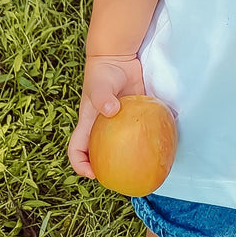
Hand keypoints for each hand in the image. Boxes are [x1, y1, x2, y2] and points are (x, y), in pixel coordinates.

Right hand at [69, 54, 146, 179]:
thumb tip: (112, 110)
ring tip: (143, 169)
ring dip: (128, 159)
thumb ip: (103, 97)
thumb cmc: (102, 72)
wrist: (118, 58)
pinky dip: (146, 143)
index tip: (93, 175)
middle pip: (98, 155)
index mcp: (88, 125)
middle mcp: (102, 128)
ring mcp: (118, 124)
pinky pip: (139, 134)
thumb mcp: (99, 85)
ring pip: (120, 147)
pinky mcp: (134, 117)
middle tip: (122, 179)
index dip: (80, 165)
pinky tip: (158, 148)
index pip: (77, 150)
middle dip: (106, 169)